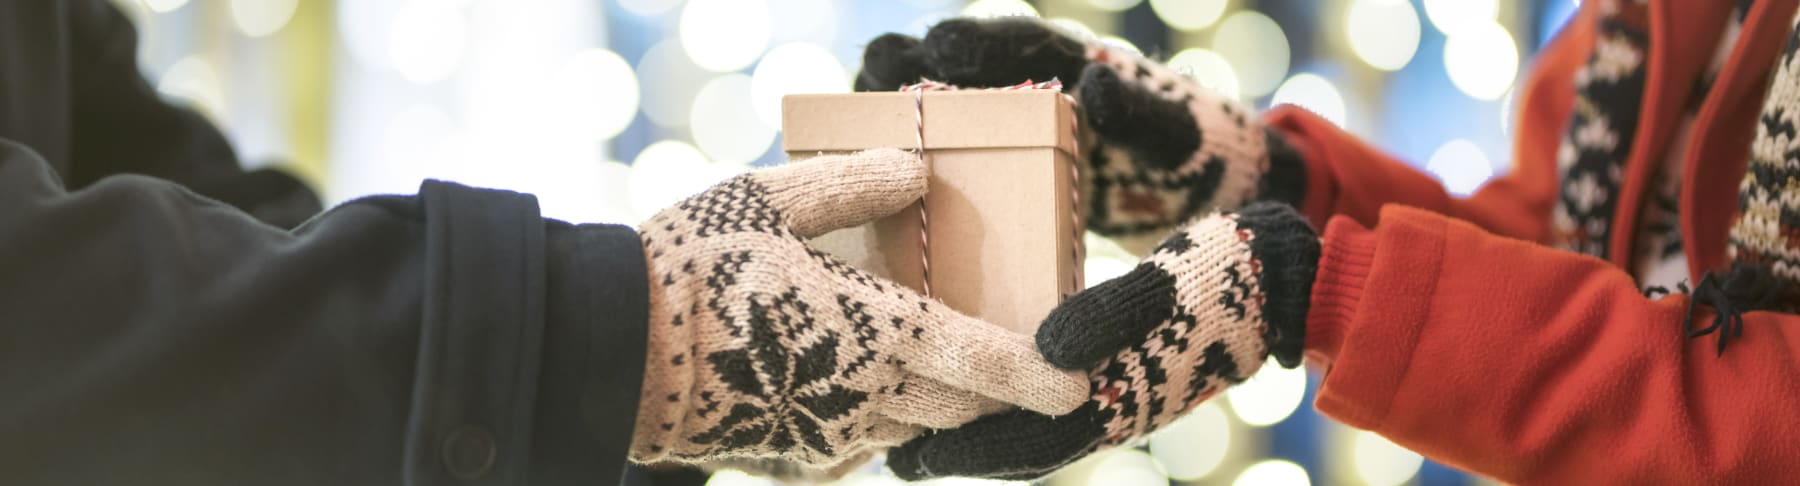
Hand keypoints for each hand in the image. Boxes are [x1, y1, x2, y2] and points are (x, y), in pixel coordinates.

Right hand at [628, 149, 1087, 469]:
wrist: (610, 358)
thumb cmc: (689, 268)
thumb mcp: (766, 202)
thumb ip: (850, 188)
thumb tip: (916, 171)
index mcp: (872, 334)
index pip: (981, 363)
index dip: (1037, 376)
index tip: (1080, 382)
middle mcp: (865, 399)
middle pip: (959, 405)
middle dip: (996, 392)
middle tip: (1023, 368)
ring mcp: (829, 438)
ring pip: (913, 428)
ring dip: (935, 401)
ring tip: (933, 363)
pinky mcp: (796, 461)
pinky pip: (861, 444)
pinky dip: (876, 417)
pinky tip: (852, 381)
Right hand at [858, 17, 1307, 250]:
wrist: (1204, 192)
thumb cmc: (1194, 155)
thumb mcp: (1175, 135)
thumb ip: (1138, 111)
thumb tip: (1091, 82)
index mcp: (1072, 63)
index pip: (1016, 43)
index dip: (976, 45)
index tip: (939, 48)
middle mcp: (1034, 83)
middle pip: (960, 63)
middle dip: (914, 63)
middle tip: (871, 73)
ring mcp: (1016, 122)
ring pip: (944, 101)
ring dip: (898, 104)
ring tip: (849, 118)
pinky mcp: (1008, 162)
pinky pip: (952, 149)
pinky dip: (913, 151)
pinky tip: (872, 172)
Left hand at [885, 202, 1319, 479]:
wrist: (1295, 275)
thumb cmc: (1226, 271)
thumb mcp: (1163, 282)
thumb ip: (1104, 313)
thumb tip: (1041, 350)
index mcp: (1117, 396)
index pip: (1023, 441)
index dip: (960, 453)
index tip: (901, 461)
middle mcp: (1115, 407)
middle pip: (1021, 445)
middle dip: (957, 451)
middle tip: (890, 453)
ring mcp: (1126, 395)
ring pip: (1041, 429)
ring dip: (986, 431)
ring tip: (927, 426)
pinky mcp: (1134, 376)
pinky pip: (1064, 405)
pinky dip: (1019, 405)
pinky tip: (993, 384)